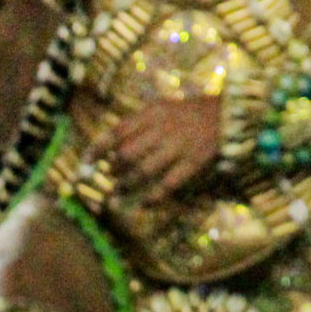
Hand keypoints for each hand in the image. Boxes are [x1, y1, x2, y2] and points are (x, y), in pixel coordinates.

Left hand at [98, 93, 219, 208]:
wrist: (226, 114)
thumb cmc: (186, 113)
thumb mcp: (161, 108)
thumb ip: (138, 123)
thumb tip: (110, 146)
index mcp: (153, 113)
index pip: (117, 131)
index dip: (98, 148)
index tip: (85, 162)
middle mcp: (163, 129)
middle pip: (127, 153)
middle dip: (114, 169)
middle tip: (111, 175)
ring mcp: (178, 147)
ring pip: (144, 171)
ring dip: (128, 184)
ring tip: (119, 191)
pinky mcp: (193, 163)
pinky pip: (168, 184)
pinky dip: (154, 197)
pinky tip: (145, 203)